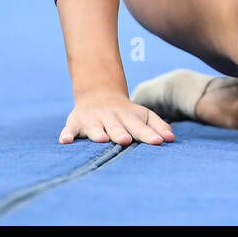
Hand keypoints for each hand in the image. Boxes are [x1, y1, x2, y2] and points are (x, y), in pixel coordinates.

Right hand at [59, 90, 176, 145]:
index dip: (149, 134)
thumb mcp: (143, 115)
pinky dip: (68, 134)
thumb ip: (157, 126)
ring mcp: (93, 120)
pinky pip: (71, 129)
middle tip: (126, 140)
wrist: (99, 94)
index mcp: (129, 116)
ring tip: (101, 139)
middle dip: (121, 133)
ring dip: (98, 133)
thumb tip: (172, 139)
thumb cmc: (126, 113)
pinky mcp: (76, 122)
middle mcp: (111, 117)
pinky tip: (65, 141)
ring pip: (95, 128)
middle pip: (117, 127)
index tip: (158, 142)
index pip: (140, 127)